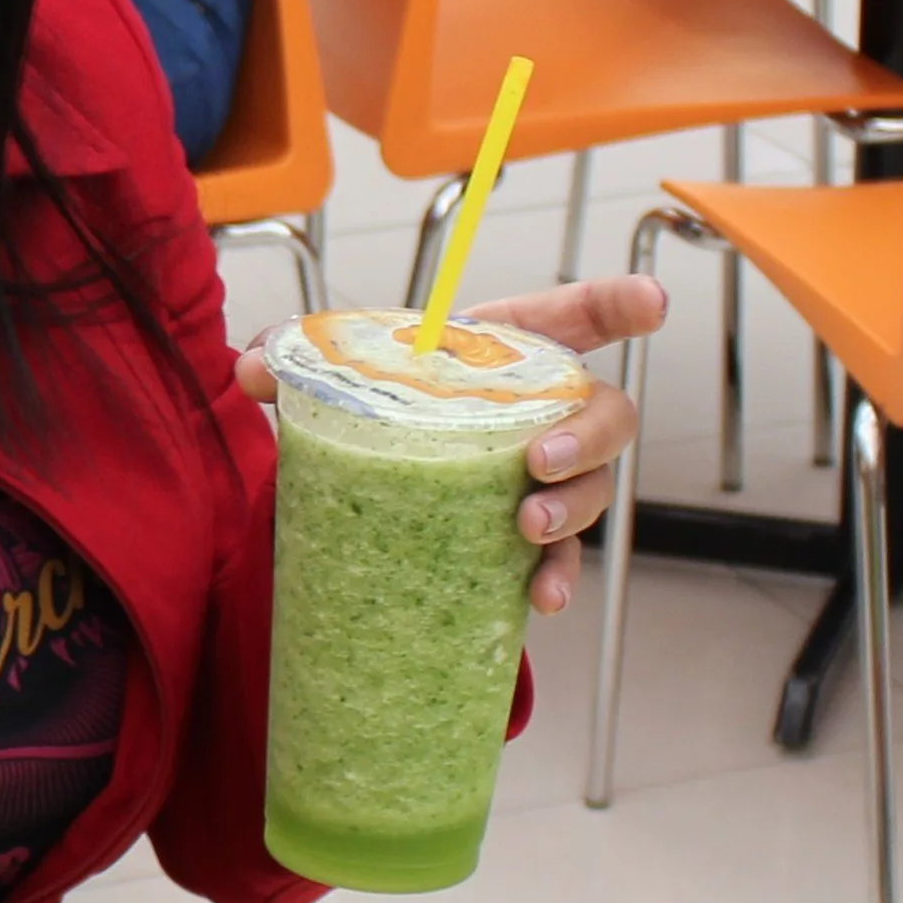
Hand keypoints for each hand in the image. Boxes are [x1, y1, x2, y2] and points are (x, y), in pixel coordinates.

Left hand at [234, 273, 666, 616]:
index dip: (621, 304)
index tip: (653, 302)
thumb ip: (294, 359)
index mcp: (508, 353)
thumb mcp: (341, 375)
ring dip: (571, 508)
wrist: (372, 482)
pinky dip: (556, 579)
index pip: (579, 318)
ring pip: (594, 490)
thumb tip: (249, 367)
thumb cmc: (382, 405)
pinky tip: (537, 601)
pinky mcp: (527, 541)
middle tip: (537, 459)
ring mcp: (544, 479)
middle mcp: (542, 412)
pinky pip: (562, 561)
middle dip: (589, 434)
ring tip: (525, 527)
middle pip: (607, 413)